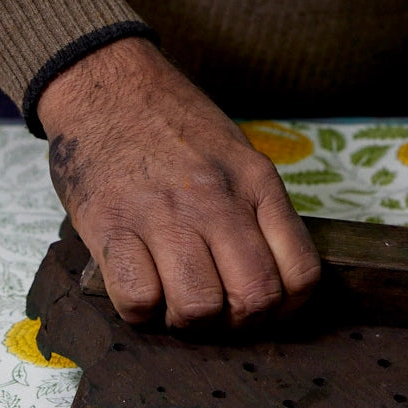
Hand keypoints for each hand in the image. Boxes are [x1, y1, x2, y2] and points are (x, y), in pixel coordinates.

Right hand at [37, 37, 320, 329]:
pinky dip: (140, 311)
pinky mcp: (113, 226)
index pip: (301, 272)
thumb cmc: (172, 124)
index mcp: (256, 182)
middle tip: (216, 312)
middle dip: (237, 324)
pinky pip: (139, 300)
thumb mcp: (236, 153)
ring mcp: (165, 214)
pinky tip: (139, 288)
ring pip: (199, 308)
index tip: (265, 311)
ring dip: (187, 321)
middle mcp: (218, 200)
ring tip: (173, 300)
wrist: (106, 83)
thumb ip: (256, 208)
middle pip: (254, 299)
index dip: (286, 310)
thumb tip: (270, 275)